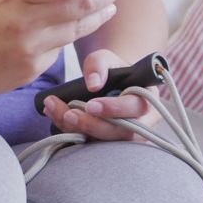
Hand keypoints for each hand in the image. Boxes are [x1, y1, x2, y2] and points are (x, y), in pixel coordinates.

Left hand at [41, 49, 160, 141]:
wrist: (111, 84)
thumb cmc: (112, 70)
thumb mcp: (105, 58)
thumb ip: (99, 64)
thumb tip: (93, 85)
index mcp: (148, 99)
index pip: (136, 107)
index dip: (114, 109)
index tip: (91, 105)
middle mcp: (143, 123)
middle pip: (122, 132)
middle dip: (92, 125)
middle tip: (68, 113)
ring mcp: (127, 137)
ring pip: (105, 142)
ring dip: (77, 129)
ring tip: (54, 110)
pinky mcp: (109, 144)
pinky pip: (91, 144)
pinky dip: (70, 131)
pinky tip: (55, 115)